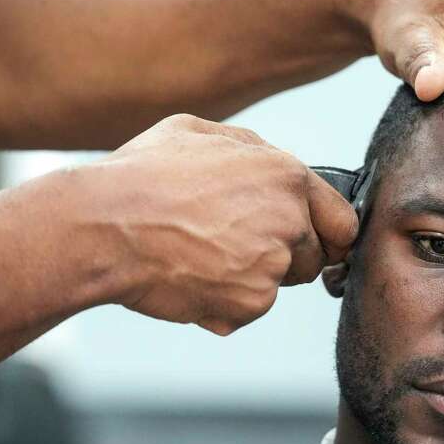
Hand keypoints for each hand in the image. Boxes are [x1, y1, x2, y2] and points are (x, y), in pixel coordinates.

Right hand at [77, 115, 357, 334]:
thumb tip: (268, 161)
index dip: (327, 234)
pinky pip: (249, 310)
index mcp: (286, 176)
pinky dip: (225, 304)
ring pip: (279, 283)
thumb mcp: (197, 133)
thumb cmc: (142, 176)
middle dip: (283, 256)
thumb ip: (249, 149)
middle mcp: (289, 220)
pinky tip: (189, 279)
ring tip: (203, 257)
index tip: (316, 244)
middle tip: (232, 246)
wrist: (103, 226)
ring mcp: (272, 265)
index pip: (341, 220)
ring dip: (253, 279)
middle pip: (312, 256)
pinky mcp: (250, 303)